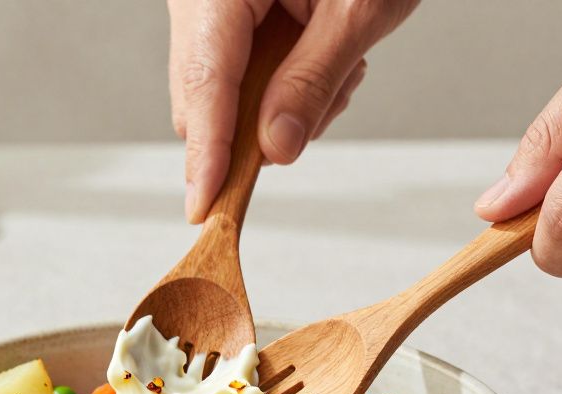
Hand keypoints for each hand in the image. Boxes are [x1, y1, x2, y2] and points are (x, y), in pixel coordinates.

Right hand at [169, 0, 417, 222]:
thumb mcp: (360, 9)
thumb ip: (313, 82)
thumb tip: (275, 150)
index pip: (204, 82)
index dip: (206, 152)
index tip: (205, 206)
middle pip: (201, 96)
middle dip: (256, 125)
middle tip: (320, 106)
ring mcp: (205, 4)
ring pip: (218, 91)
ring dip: (276, 103)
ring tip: (336, 61)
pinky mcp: (222, 13)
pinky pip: (234, 69)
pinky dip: (279, 80)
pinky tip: (320, 52)